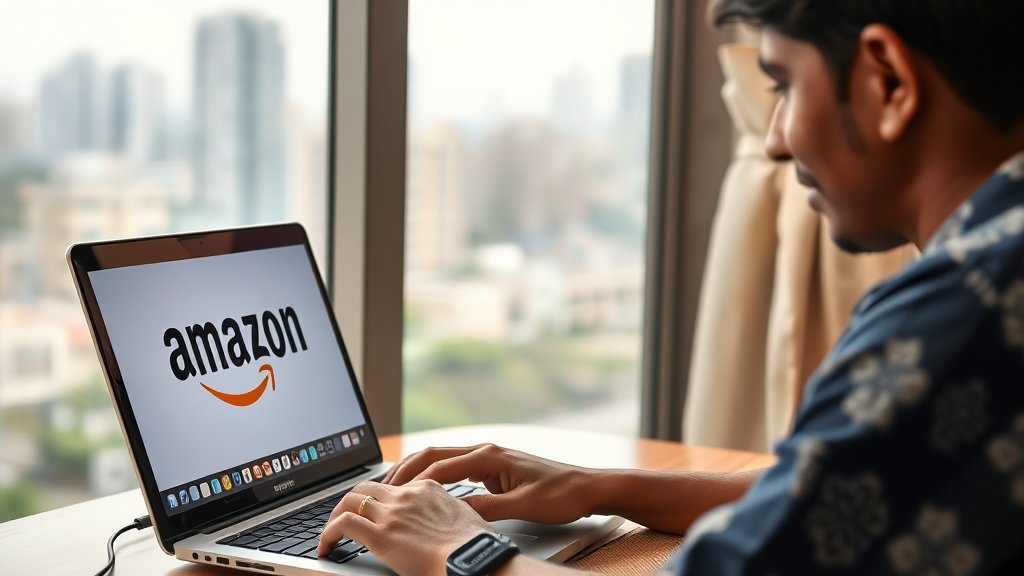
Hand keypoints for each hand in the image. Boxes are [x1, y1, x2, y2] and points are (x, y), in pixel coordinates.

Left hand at [317, 480, 490, 575]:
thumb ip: (447, 511)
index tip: (371, 511)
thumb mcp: (464, 516)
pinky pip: (344, 525)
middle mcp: (406, 495)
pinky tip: (326, 546)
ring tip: (330, 532)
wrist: (474, 557)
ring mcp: (392, 513)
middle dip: (351, 500)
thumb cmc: (475, 545)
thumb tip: (442, 520)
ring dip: (335, 515)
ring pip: (350, 500)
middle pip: (366, 487)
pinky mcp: (381, 535)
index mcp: (427, 488)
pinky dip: (329, 533)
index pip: (393, 486)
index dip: (377, 499)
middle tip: (343, 516)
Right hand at [383, 444, 596, 524]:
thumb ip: (487, 509)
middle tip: (380, 488)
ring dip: (416, 472)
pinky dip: (433, 478)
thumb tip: (454, 514)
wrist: (587, 486)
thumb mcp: (523, 505)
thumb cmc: (561, 494)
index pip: (440, 467)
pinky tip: (423, 492)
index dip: (413, 482)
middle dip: (405, 470)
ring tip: (393, 489)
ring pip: (442, 461)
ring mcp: (489, 458)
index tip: (391, 496)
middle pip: (433, 456)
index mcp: (490, 456)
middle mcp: (486, 451)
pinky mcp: (493, 468)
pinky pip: (454, 469)